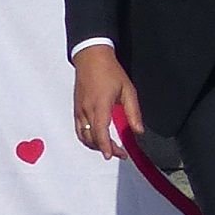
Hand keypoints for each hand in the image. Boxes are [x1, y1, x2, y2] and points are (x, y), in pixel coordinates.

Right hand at [71, 44, 142, 159]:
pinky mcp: (76, 109)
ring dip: (95, 146)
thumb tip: (138, 131)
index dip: (106, 146)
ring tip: (110, 148)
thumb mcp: (128, 90)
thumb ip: (133, 112)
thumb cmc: (111, 72)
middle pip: (92, 138)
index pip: (100, 132)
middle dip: (105, 149)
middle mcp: (86, 110)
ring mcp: (79, 110)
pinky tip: (97, 140)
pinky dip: (87, 139)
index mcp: (100, 105)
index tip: (113, 155)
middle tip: (120, 153)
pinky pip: (79, 130)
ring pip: (83, 136)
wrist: (91, 58)